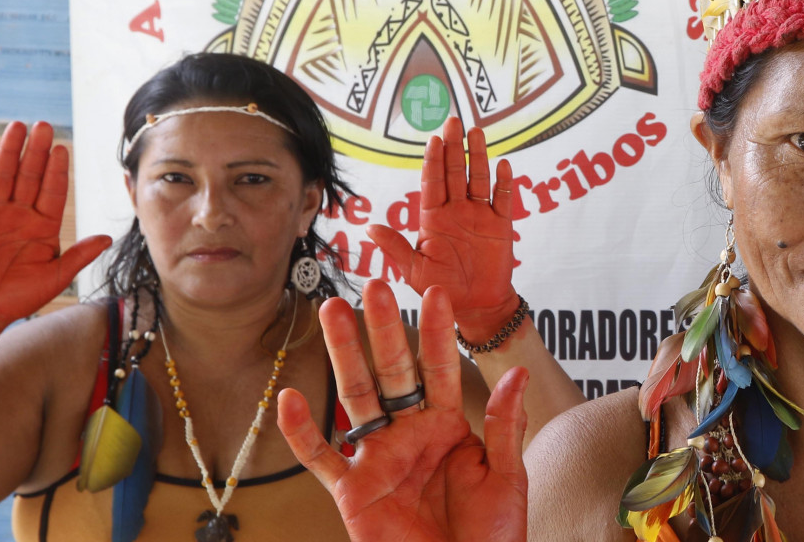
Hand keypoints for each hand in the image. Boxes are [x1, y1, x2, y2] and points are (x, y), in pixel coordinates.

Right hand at [0, 122, 111, 325]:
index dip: (56, 171)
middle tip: (43, 126)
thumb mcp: (55, 276)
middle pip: (29, 177)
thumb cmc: (20, 295)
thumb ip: (78, 256)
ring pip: (2, 177)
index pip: (53, 191)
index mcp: (43, 224)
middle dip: (36, 152)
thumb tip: (107, 239)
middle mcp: (19, 213)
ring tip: (16, 127)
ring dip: (8, 152)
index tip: (62, 149)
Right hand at [278, 281, 528, 541]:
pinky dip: (301, 431)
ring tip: (331, 311)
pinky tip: (287, 398)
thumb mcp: (507, 477)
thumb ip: (505, 426)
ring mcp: (379, 459)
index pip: (441, 369)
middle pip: (392, 372)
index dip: (437, 333)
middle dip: (383, 329)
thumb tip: (515, 375)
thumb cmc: (490, 535)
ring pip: (355, 398)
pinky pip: (320, 456)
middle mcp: (410, 435)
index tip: (436, 292)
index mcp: (448, 427)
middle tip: (374, 287)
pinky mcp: (352, 490)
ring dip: (342, 355)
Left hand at [371, 117, 520, 342]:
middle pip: (455, 172)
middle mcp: (456, 210)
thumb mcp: (414, 270)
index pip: (432, 183)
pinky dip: (504, 183)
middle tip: (453, 121)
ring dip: (478, 156)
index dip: (433, 160)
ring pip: (478, 179)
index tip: (433, 139)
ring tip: (477, 133)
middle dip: (454, 147)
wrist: (475, 306)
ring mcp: (479, 215)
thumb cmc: (441, 289)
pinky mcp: (501, 225)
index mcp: (433, 218)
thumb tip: (371, 228)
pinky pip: (503, 199)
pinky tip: (503, 165)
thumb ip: (396, 247)